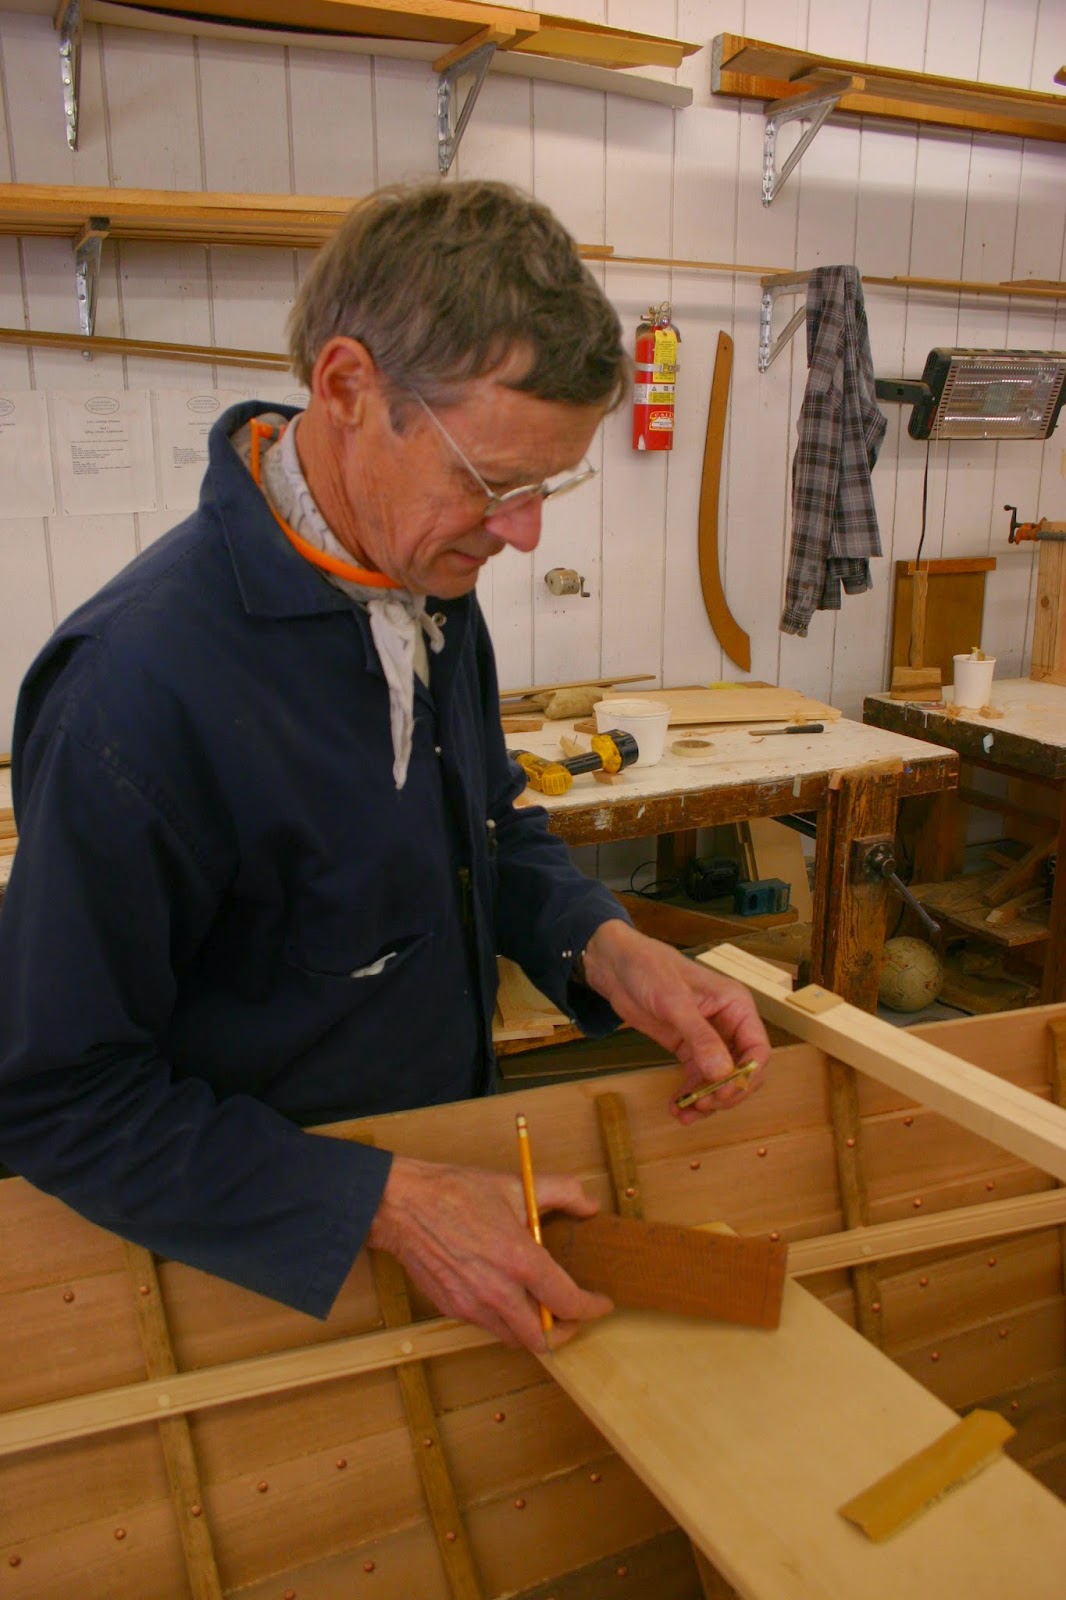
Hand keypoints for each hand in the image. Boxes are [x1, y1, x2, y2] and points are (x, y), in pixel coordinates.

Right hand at [366, 1156, 612, 1351]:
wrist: (402, 1206)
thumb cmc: (455, 1193)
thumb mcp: (515, 1184)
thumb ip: (562, 1192)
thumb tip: (589, 1205)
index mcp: (520, 1261)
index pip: (568, 1303)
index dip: (592, 1309)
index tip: (601, 1304)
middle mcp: (499, 1292)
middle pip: (544, 1339)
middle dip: (566, 1332)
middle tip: (574, 1316)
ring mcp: (473, 1306)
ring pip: (515, 1339)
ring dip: (535, 1331)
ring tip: (542, 1310)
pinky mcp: (453, 1309)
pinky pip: (489, 1328)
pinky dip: (506, 1322)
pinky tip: (508, 1299)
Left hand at [580, 921, 770, 1119]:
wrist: (617, 966)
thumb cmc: (649, 968)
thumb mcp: (675, 1002)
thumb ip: (700, 1037)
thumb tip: (722, 1073)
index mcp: (736, 1006)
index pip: (758, 1049)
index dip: (747, 1076)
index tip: (726, 1094)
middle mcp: (728, 1023)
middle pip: (742, 1069)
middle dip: (727, 1092)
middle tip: (703, 1105)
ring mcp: (708, 1037)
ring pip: (719, 1079)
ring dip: (707, 1099)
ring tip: (686, 1113)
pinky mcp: (687, 1047)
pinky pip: (697, 1077)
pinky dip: (690, 1094)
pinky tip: (676, 1107)